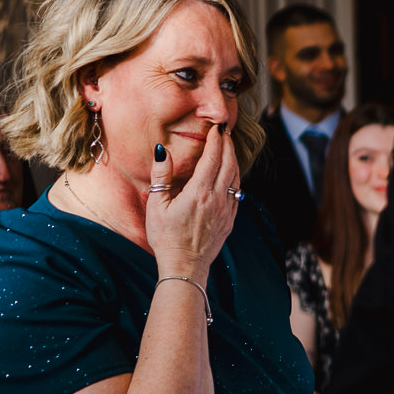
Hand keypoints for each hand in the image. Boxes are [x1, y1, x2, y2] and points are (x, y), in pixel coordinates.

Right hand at [145, 118, 239, 283]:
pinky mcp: (230, 220)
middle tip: (225, 131)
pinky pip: (237, 192)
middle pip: (229, 164)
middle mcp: (218, 199)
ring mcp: (227, 210)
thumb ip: (161, 175)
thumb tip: (163, 150)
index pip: (213, 158)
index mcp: (200, 192)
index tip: (217, 127)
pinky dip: (235, 177)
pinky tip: (230, 174)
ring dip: (233, 160)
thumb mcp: (156, 205)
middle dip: (228, 145)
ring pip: (236, 178)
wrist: (185, 266)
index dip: (216, 140)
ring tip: (229, 147)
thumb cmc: (165, 237)